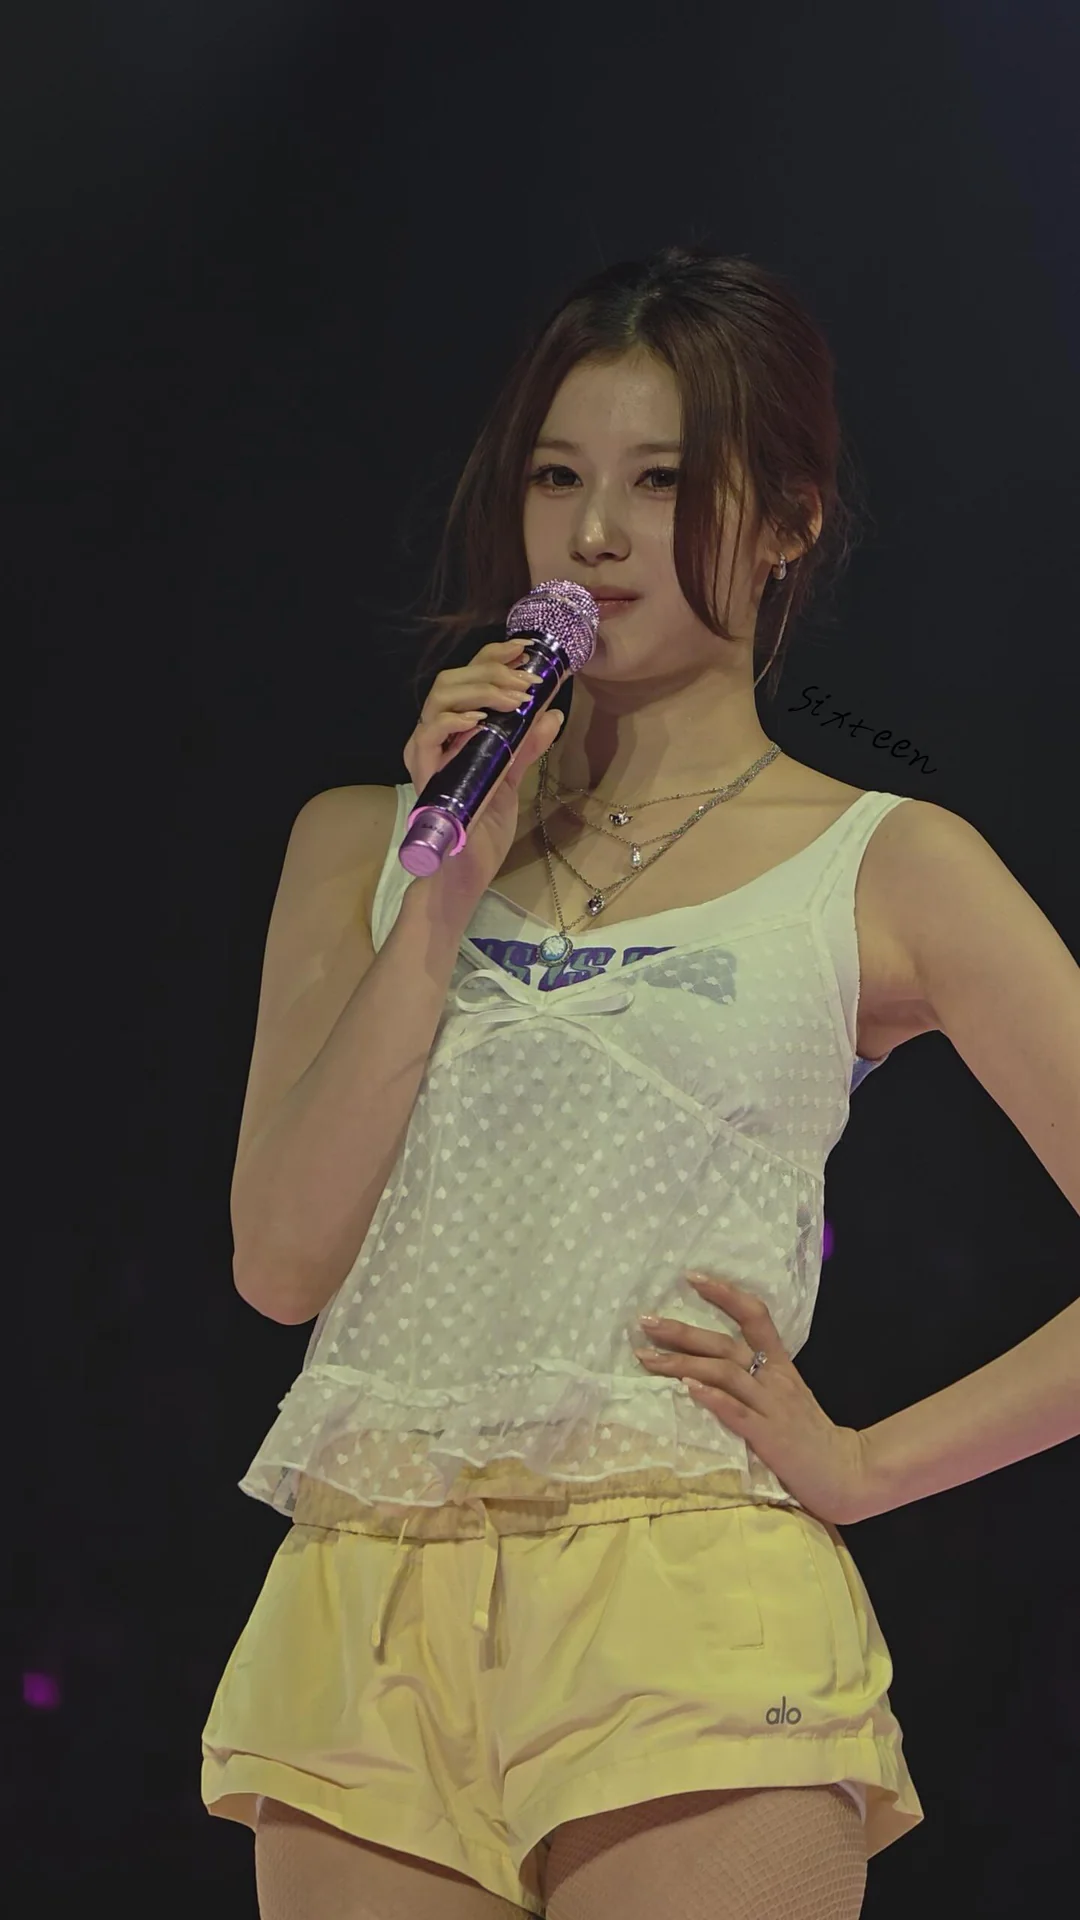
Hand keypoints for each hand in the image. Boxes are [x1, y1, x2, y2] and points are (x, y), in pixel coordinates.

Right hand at [402, 636, 564, 913]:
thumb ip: (528, 746)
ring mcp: (427, 755)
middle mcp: (435, 736)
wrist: (465, 874)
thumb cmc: (481, 828)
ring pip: (440, 698)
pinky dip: (454, 720)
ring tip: (516, 697)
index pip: (468, 678)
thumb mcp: (511, 779)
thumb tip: (553, 712)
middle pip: (452, 679)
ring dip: (482, 689)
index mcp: (454, 731)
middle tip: (529, 679)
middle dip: (493, 669)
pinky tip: (481, 720)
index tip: (529, 650)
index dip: (495, 656)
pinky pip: (428, 736)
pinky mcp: (424, 777)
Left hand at [633, 1272, 872, 1525]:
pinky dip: (711, 1397)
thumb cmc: (808, 1434)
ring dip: (682, 1363)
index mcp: (779, 1365)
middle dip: (681, 1331)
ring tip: (647, 1358)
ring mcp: (771, 1407)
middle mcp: (774, 1379)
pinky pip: (736, 1412)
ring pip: (724, 1373)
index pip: (754, 1316)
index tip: (691, 1277)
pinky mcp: (768, 1437)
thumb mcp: (787, 1394)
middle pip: (725, 1344)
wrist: (846, 1472)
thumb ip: (756, 1376)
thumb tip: (709, 1362)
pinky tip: (686, 1388)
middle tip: (645, 1322)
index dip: (725, 1294)